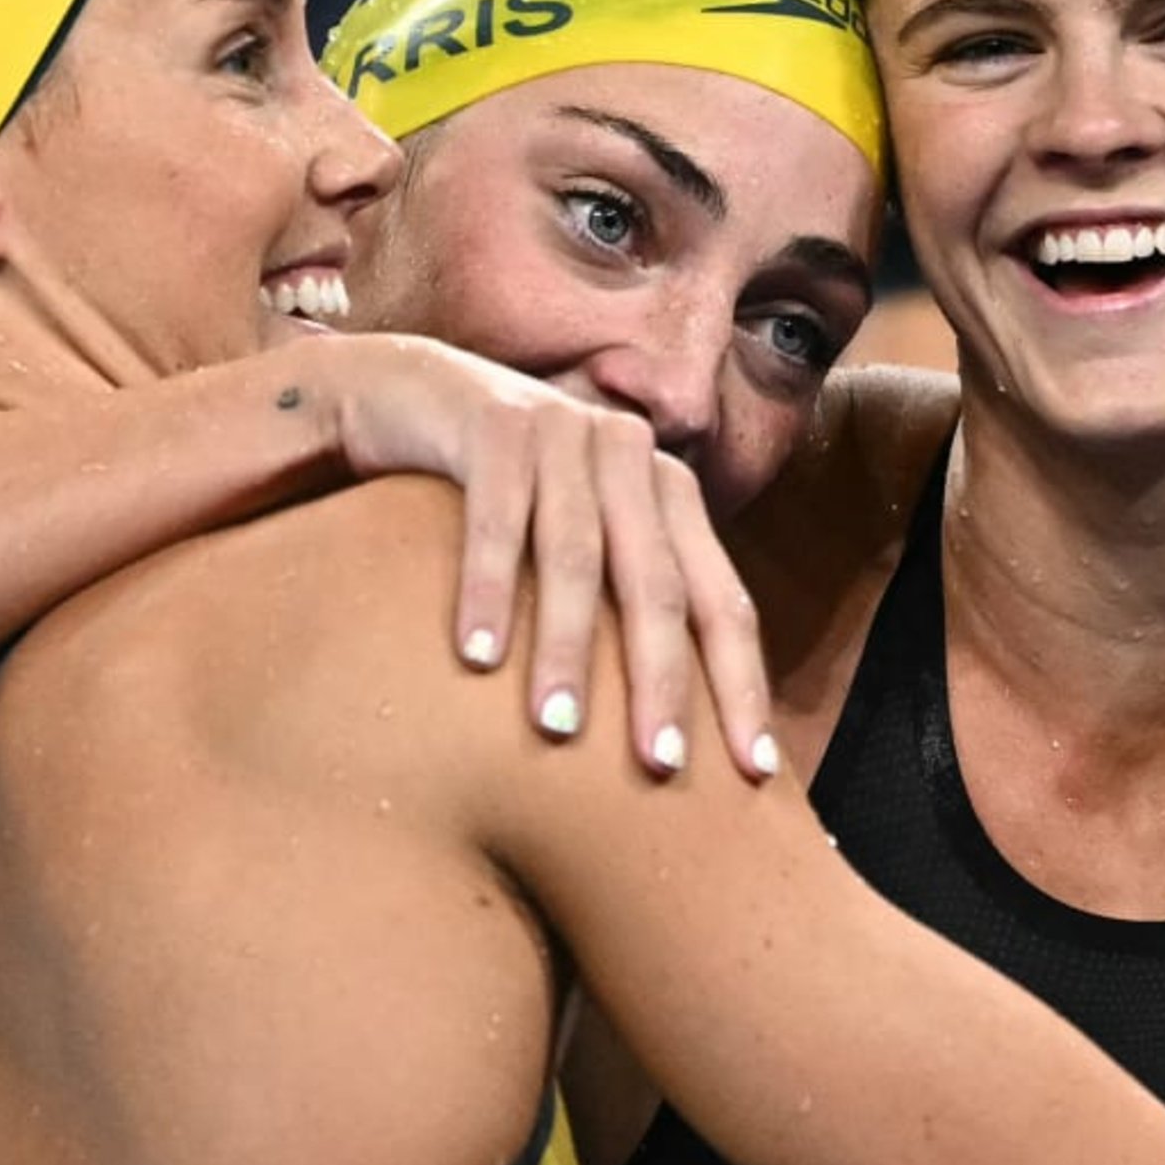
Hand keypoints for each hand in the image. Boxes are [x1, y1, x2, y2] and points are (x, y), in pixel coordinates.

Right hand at [311, 335, 777, 783]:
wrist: (410, 394)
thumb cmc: (501, 500)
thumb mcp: (573, 548)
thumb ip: (620, 610)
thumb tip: (667, 738)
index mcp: (670, 495)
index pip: (722, 601)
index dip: (741, 684)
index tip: (754, 771)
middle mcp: (632, 457)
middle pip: (661, 583)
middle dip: (663, 679)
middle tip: (661, 765)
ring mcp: (565, 432)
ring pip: (577, 554)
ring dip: (568, 647)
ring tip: (558, 727)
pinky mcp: (493, 421)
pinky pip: (495, 516)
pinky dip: (488, 588)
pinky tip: (477, 657)